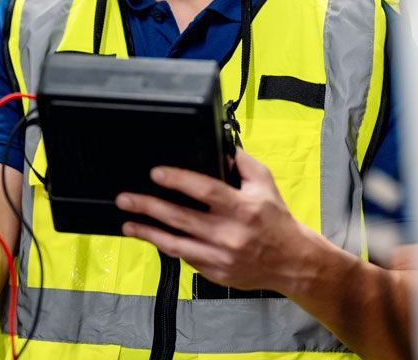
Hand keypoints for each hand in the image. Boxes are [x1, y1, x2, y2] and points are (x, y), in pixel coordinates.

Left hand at [115, 149, 319, 295]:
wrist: (293, 263)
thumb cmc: (276, 220)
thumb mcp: (264, 183)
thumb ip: (241, 162)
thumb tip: (219, 144)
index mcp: (243, 208)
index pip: (205, 191)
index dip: (178, 180)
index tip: (155, 172)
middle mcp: (230, 234)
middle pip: (181, 218)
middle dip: (149, 207)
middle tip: (125, 198)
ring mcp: (221, 257)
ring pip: (176, 244)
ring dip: (148, 232)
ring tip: (127, 222)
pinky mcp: (215, 273)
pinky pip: (184, 257)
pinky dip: (165, 246)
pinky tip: (149, 237)